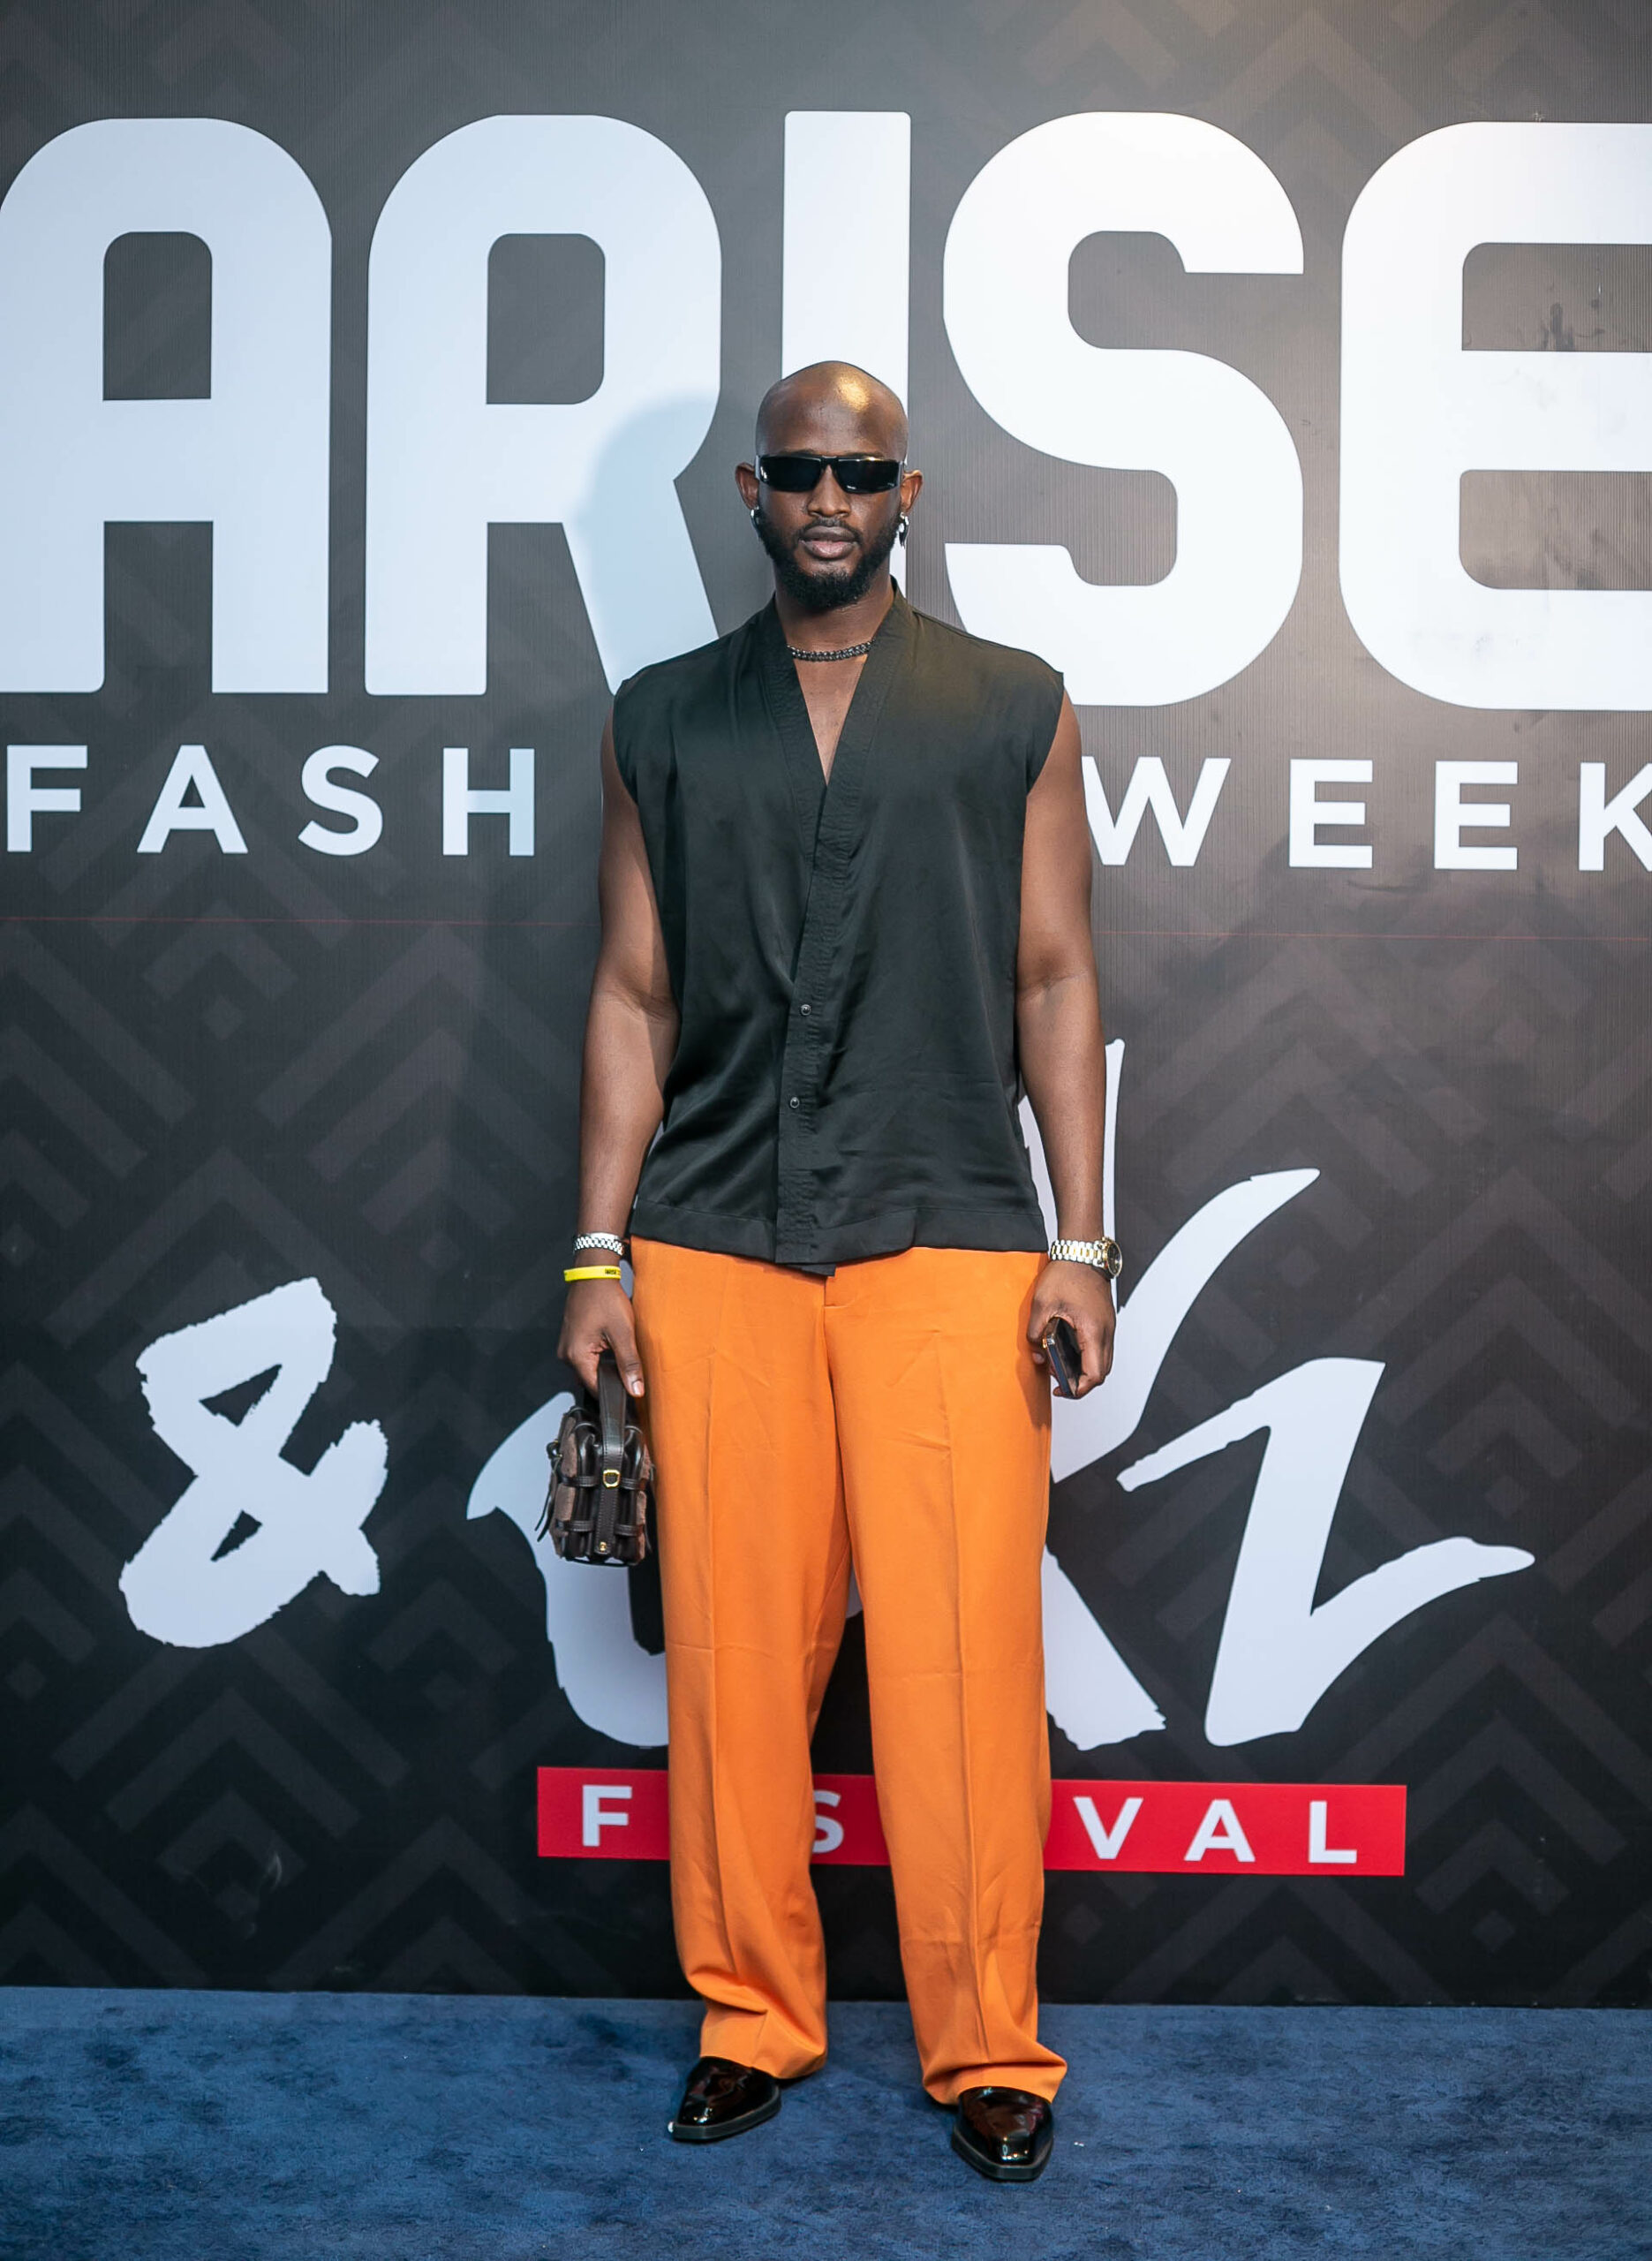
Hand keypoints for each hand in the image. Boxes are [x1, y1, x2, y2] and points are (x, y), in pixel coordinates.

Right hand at [557, 1278, 645, 1396]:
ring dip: (606, 1363)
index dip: (616, 1391)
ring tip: (617, 1346)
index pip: (596, 1388)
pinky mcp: (572, 1339)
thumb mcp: (623, 1333)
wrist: (594, 1274)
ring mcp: (567, 1346)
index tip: (631, 1388)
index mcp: (575, 1356)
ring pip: (590, 1367)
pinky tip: (609, 1342)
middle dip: (611, 1375)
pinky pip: (586, 1356)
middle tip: (626, 1359)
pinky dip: (600, 1354)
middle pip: (592, 1379)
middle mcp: (566, 1354)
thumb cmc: (605, 1298)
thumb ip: (629, 1364)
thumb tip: (635, 1389)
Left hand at [1028, 1259, 1114, 1397]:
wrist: (1083, 1252)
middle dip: (1081, 1382)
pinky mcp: (1105, 1322)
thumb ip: (1036, 1333)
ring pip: (1103, 1361)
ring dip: (1085, 1369)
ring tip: (1061, 1364)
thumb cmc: (1067, 1274)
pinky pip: (1101, 1348)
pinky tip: (1069, 1350)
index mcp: (1093, 1331)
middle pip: (1101, 1372)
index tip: (1061, 1389)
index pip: (1094, 1375)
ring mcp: (1108, 1327)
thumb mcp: (1042, 1304)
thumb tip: (1036, 1352)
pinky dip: (1088, 1356)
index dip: (1078, 1389)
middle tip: (1059, 1379)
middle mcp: (1106, 1332)